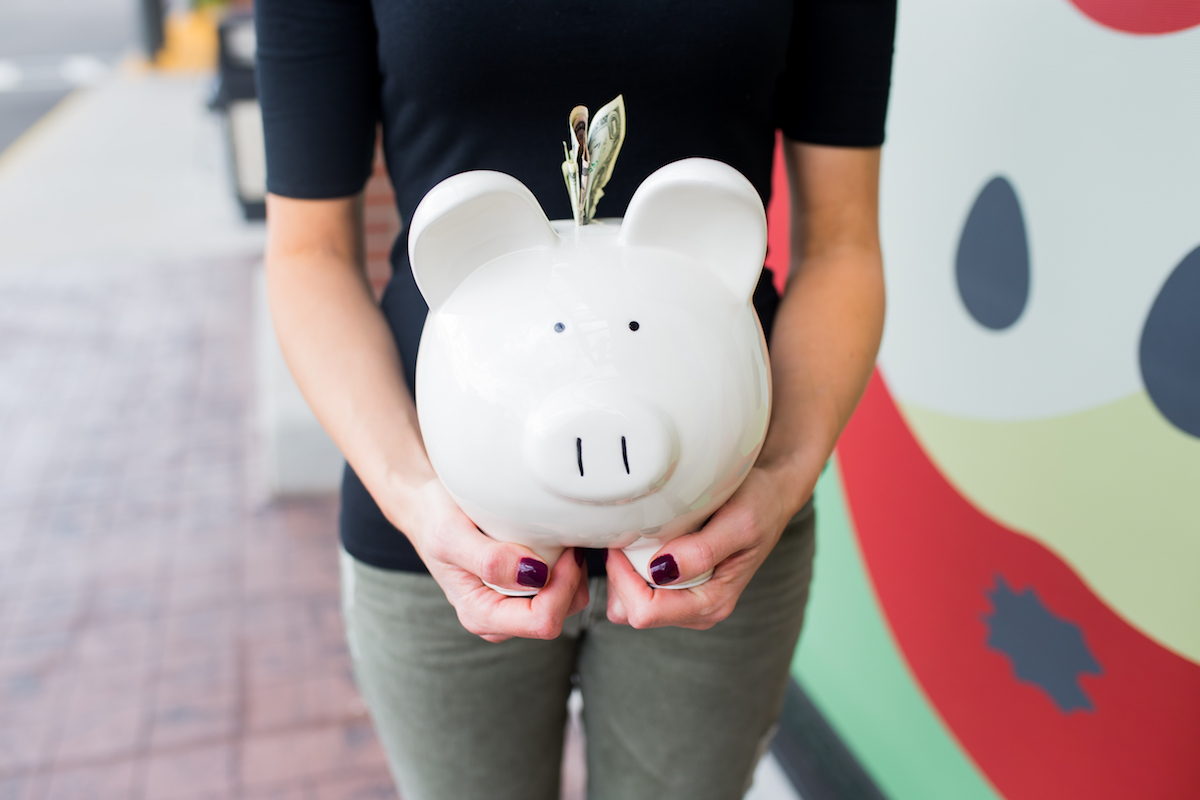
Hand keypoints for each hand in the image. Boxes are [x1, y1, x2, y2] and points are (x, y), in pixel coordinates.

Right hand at [399, 479, 589, 642]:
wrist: (428, 509)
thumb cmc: (435, 520)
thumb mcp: (452, 535)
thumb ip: (490, 560)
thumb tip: (535, 575)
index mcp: (481, 616)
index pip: (542, 622)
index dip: (562, 587)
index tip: (564, 548)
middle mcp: (500, 619)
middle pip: (562, 614)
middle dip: (572, 578)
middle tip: (564, 537)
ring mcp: (513, 607)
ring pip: (568, 603)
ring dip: (572, 571)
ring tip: (557, 537)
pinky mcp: (524, 592)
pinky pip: (563, 588)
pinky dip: (567, 566)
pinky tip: (554, 541)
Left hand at [604, 466, 805, 629]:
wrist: (770, 497)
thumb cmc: (759, 505)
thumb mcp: (738, 523)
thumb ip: (702, 551)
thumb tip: (660, 570)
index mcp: (711, 603)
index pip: (646, 611)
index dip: (624, 578)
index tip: (622, 542)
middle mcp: (698, 611)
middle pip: (630, 612)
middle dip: (619, 577)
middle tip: (625, 537)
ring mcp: (686, 603)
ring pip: (628, 605)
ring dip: (622, 573)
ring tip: (635, 539)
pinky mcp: (677, 590)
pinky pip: (636, 592)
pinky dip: (628, 569)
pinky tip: (640, 543)